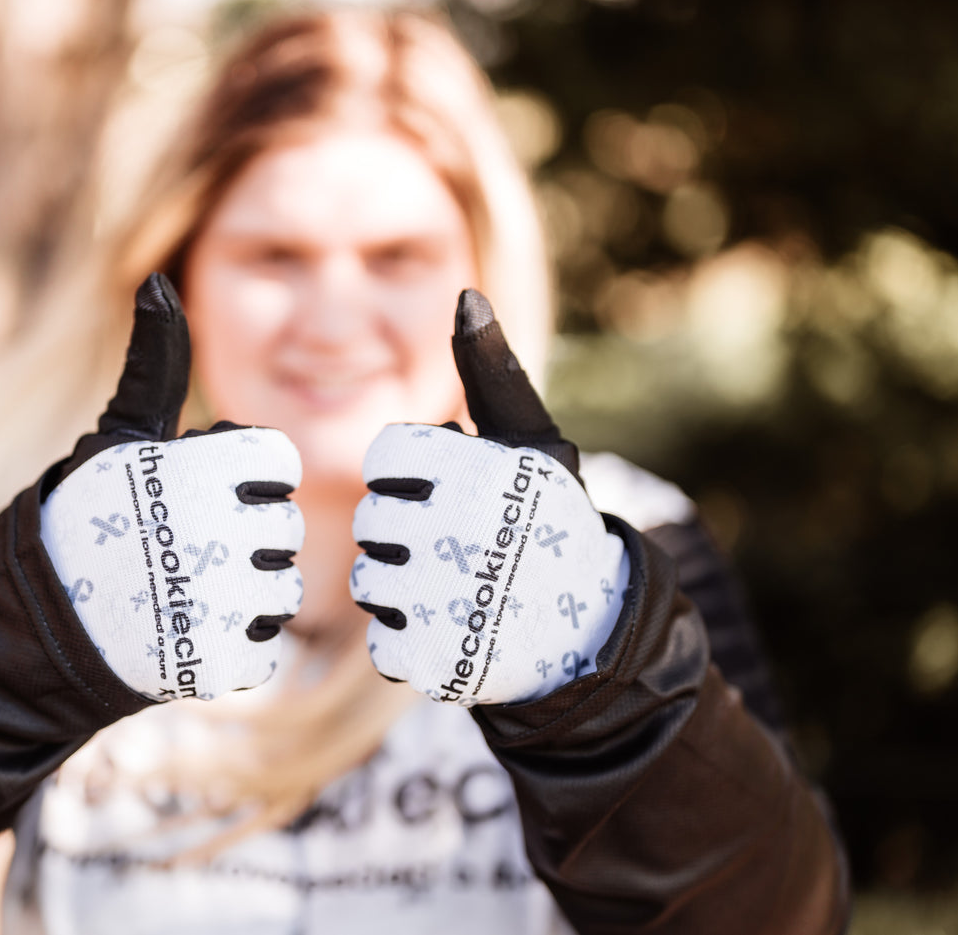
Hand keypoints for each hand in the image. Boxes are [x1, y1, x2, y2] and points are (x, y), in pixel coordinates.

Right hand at [41, 274, 304, 700]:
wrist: (33, 626)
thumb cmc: (84, 516)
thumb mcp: (121, 433)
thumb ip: (156, 362)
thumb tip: (157, 282)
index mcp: (207, 467)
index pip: (274, 464)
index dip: (238, 479)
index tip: (192, 497)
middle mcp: (223, 532)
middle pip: (281, 527)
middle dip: (239, 537)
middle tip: (177, 551)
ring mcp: (225, 601)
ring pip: (281, 588)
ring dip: (242, 593)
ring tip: (180, 591)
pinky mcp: (223, 662)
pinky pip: (266, 646)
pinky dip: (232, 644)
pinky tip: (185, 631)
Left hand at [349, 289, 628, 705]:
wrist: (592, 629)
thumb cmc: (549, 521)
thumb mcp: (528, 442)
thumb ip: (490, 371)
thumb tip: (465, 295)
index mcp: (471, 470)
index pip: (385, 460)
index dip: (411, 477)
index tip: (450, 494)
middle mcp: (453, 532)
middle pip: (371, 521)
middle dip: (404, 532)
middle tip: (457, 547)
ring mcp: (440, 602)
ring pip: (366, 581)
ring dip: (400, 587)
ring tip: (454, 588)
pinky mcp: (431, 661)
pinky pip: (379, 643)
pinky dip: (408, 641)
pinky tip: (450, 630)